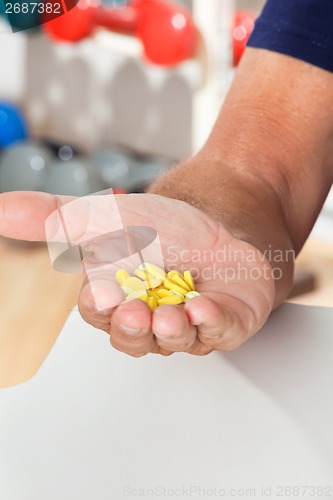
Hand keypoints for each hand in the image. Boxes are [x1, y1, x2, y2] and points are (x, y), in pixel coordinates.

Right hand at [0, 191, 274, 356]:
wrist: (220, 224)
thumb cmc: (163, 228)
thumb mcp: (107, 218)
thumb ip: (56, 219)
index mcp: (118, 298)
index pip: (100, 312)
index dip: (100, 307)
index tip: (102, 294)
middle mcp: (149, 319)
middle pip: (133, 337)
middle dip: (132, 326)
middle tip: (134, 311)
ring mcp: (187, 325)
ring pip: (173, 341)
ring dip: (170, 330)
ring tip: (171, 314)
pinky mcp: (223, 323)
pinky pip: (217, 332)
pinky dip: (211, 324)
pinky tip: (204, 309)